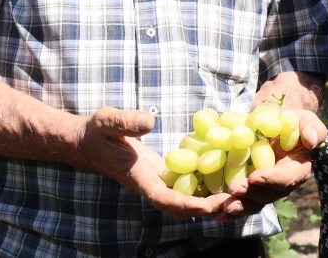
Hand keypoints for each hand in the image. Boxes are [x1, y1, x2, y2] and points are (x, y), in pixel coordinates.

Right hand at [78, 107, 229, 218]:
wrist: (88, 142)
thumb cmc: (97, 131)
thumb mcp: (107, 121)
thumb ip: (126, 121)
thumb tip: (150, 120)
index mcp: (139, 177)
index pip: (163, 199)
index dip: (186, 204)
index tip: (209, 206)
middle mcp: (151, 184)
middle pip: (181, 206)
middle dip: (207, 207)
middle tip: (236, 200)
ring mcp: (158, 181)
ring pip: (186, 199)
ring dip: (210, 200)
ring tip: (238, 193)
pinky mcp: (164, 174)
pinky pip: (186, 186)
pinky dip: (205, 186)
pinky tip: (227, 177)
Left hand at [216, 109, 326, 220]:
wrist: (275, 125)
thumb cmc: (292, 122)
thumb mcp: (305, 119)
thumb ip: (312, 128)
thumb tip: (312, 141)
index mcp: (298, 170)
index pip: (287, 178)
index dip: (272, 179)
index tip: (255, 176)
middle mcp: (281, 185)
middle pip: (267, 196)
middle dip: (250, 195)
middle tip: (233, 189)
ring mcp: (264, 190)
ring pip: (252, 204)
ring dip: (237, 206)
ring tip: (220, 207)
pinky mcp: (250, 190)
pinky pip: (240, 202)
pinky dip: (226, 208)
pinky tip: (213, 211)